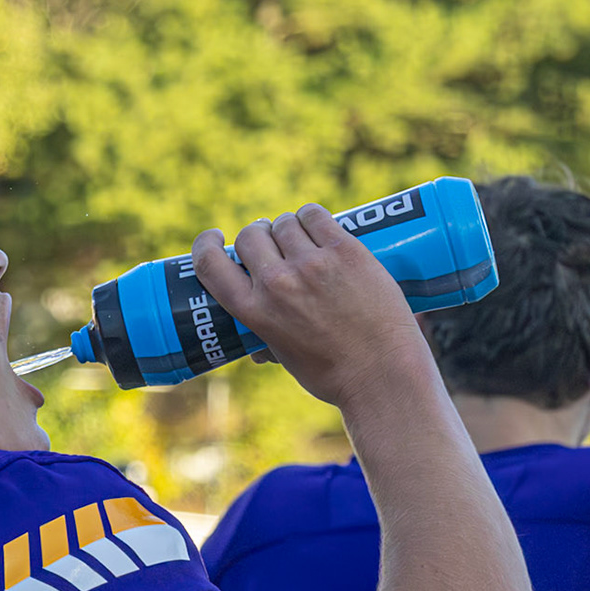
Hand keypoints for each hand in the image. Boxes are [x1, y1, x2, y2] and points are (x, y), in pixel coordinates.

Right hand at [190, 206, 427, 407]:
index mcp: (254, 312)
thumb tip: (255, 349)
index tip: (215, 237)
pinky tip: (318, 226)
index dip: (206, 244)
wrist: (383, 375)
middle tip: (275, 245)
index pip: (210, 263)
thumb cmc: (334, 375)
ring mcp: (311, 264)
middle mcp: (276, 284)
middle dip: (259, 236)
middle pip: (250, 235)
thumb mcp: (286, 358)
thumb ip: (268, 340)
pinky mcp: (344, 250)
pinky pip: (315, 215)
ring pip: (284, 222)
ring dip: (289, 227)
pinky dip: (312, 217)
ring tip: (303, 240)